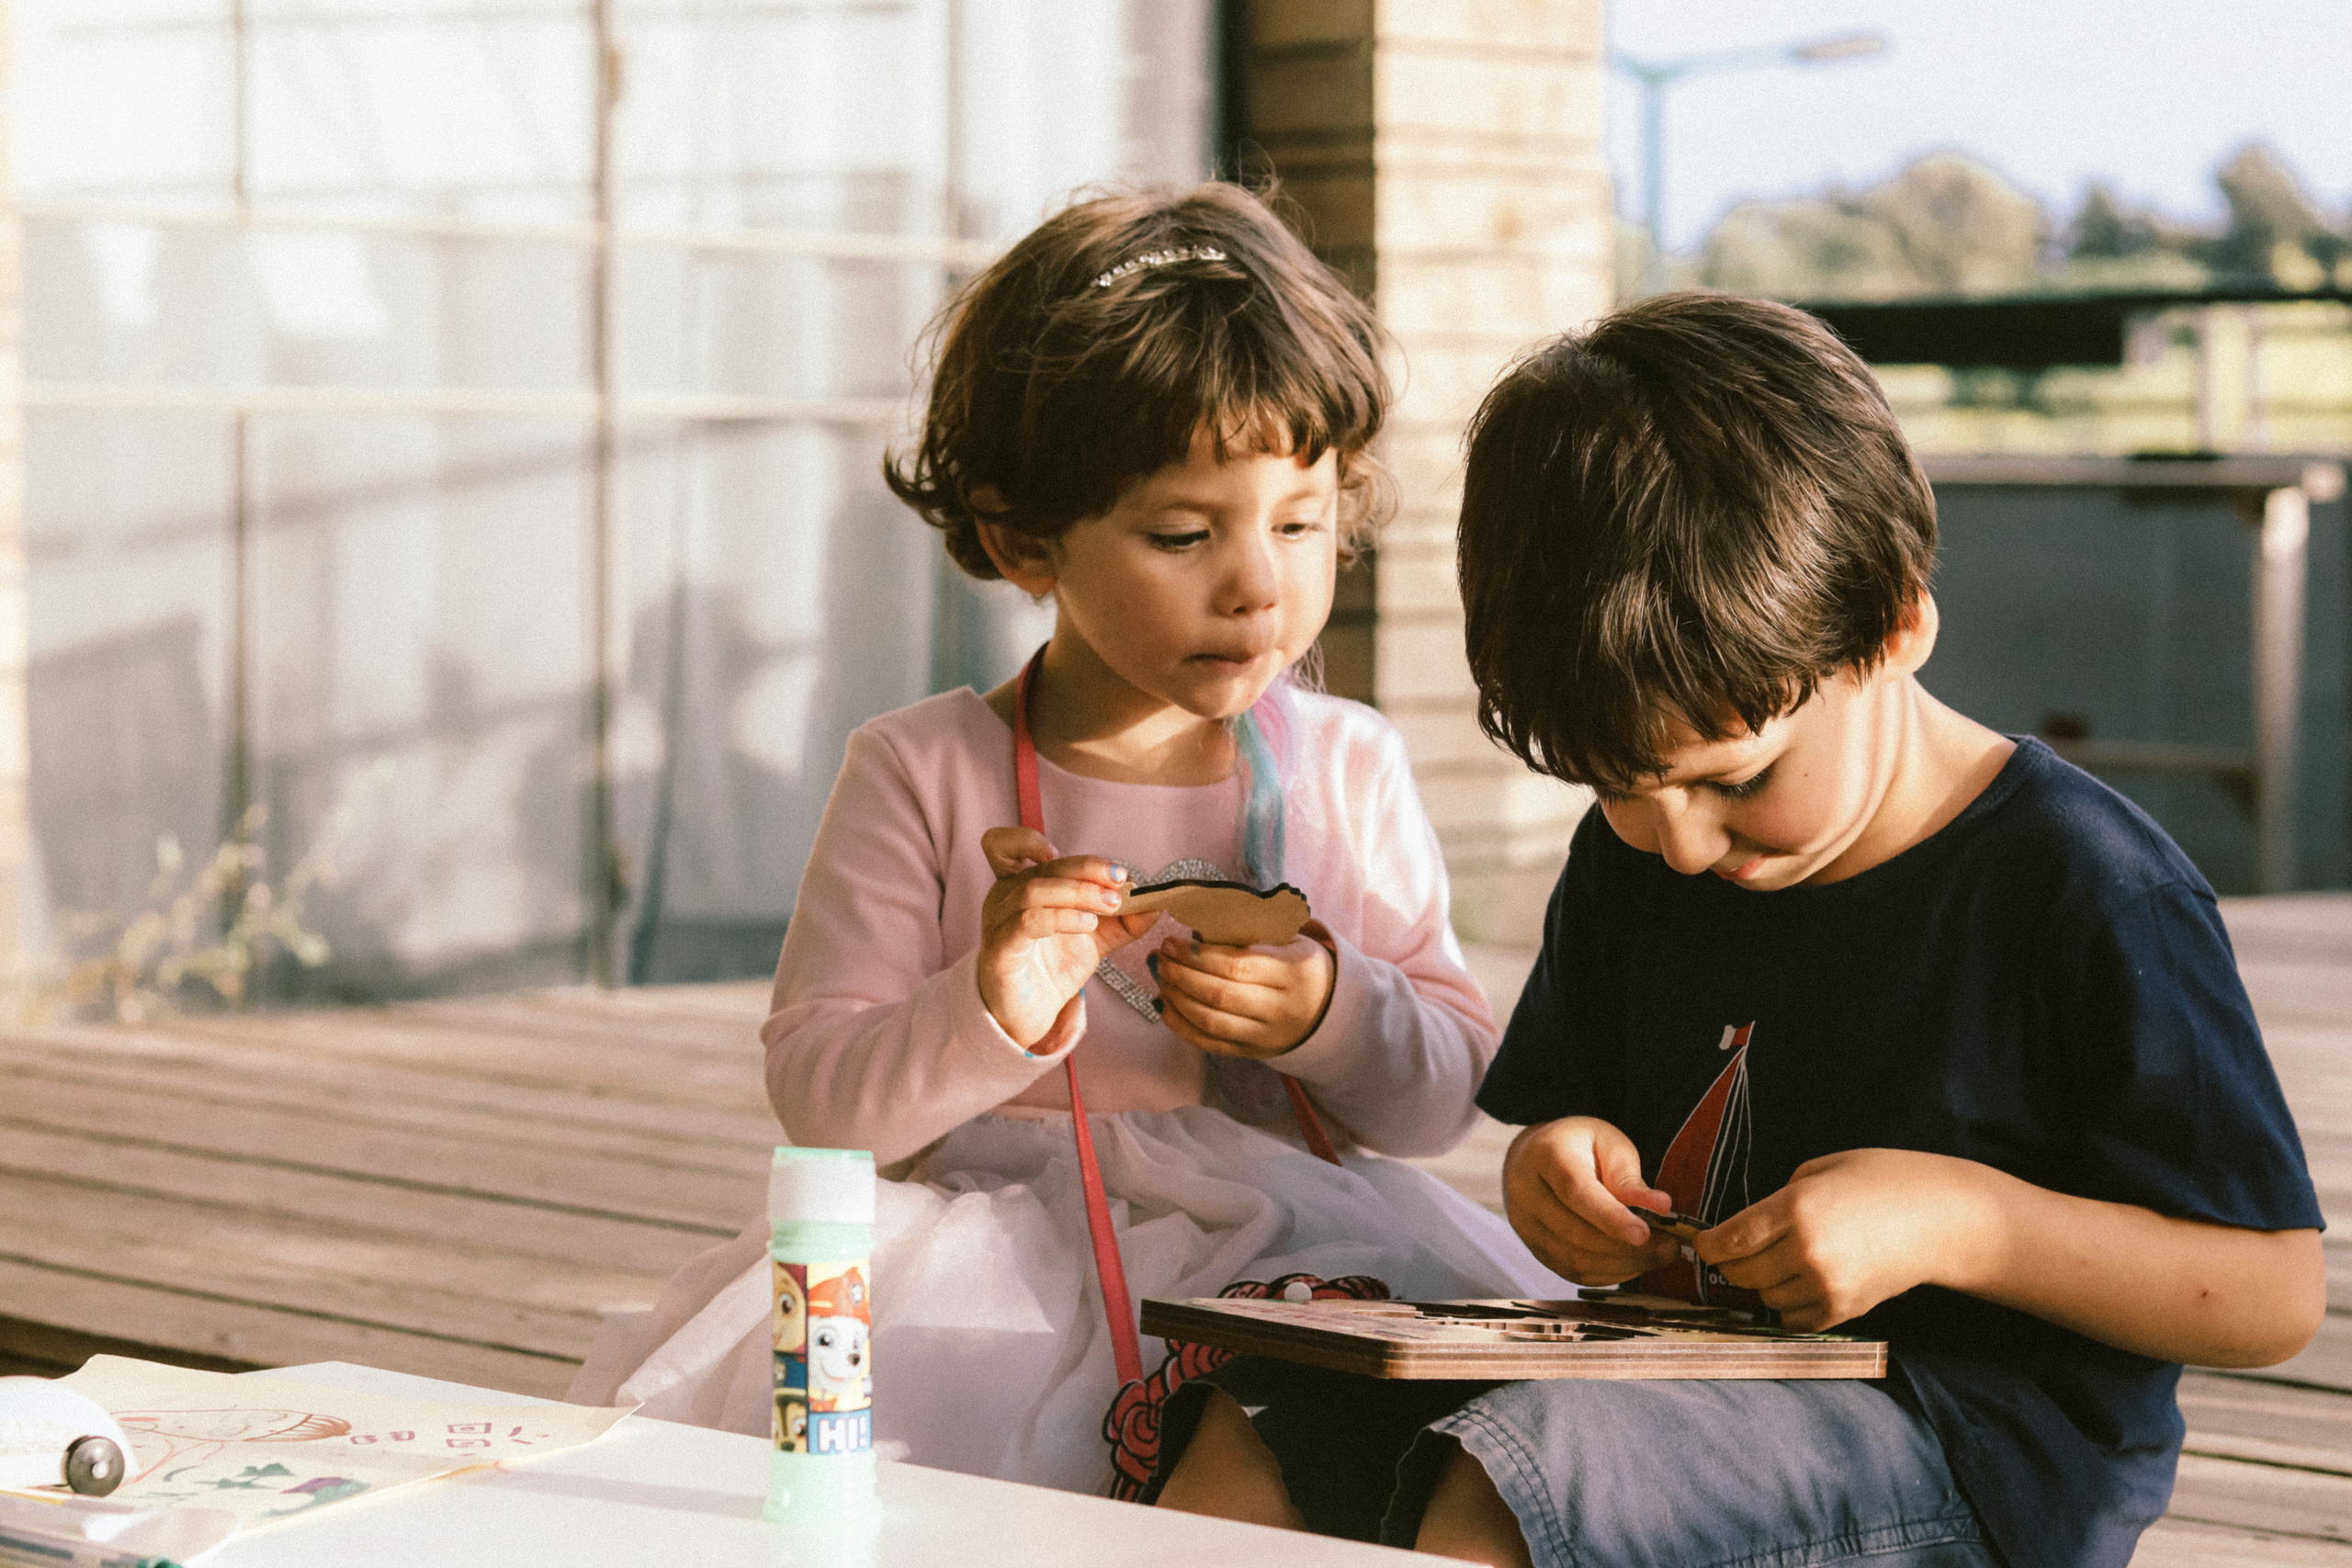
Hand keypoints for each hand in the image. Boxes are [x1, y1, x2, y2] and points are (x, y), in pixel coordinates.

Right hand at [976, 827, 1155, 1048]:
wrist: (1031, 1014)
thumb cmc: (1053, 967)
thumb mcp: (1095, 938)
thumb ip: (1124, 919)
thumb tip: (1157, 901)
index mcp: (1020, 885)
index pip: (1005, 846)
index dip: (1027, 840)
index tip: (1060, 851)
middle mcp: (1003, 898)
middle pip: (1043, 869)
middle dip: (1087, 870)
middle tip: (1120, 882)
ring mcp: (998, 923)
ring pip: (1034, 891)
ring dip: (1079, 892)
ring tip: (1111, 905)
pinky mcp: (1001, 950)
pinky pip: (1028, 923)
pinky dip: (1061, 917)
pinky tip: (1087, 925)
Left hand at [1150, 920, 1334, 1058]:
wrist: (1329, 1011)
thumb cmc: (1301, 966)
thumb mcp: (1291, 942)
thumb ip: (1251, 936)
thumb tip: (1197, 930)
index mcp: (1293, 973)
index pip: (1238, 965)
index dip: (1199, 955)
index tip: (1172, 941)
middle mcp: (1281, 1009)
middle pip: (1220, 995)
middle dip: (1181, 975)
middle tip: (1158, 957)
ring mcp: (1267, 1036)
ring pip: (1211, 1021)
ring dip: (1177, 998)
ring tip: (1159, 976)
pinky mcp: (1253, 1053)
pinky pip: (1210, 1044)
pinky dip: (1181, 1026)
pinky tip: (1163, 1004)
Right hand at [1501, 1116, 1680, 1284]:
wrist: (1535, 1158)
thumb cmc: (1579, 1147)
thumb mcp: (1609, 1145)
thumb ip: (1630, 1178)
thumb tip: (1662, 1208)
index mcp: (1546, 1155)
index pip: (1575, 1192)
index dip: (1610, 1217)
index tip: (1645, 1233)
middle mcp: (1526, 1192)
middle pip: (1575, 1232)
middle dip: (1627, 1248)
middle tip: (1669, 1247)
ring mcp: (1525, 1225)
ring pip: (1574, 1259)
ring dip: (1622, 1264)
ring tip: (1658, 1255)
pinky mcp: (1534, 1249)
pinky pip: (1572, 1273)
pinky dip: (1608, 1273)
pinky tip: (1633, 1263)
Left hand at [1696, 1148, 1991, 1331]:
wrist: (1942, 1219)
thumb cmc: (1882, 1181)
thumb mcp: (1821, 1170)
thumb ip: (1778, 1199)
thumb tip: (1746, 1228)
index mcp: (1796, 1209)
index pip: (1729, 1241)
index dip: (1707, 1245)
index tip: (1703, 1242)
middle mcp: (1807, 1252)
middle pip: (1741, 1274)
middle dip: (1732, 1263)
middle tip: (1739, 1250)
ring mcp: (1827, 1286)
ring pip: (1765, 1299)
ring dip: (1763, 1284)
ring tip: (1781, 1261)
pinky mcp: (1845, 1310)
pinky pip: (1793, 1321)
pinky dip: (1787, 1307)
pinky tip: (1800, 1284)